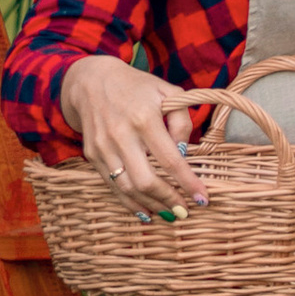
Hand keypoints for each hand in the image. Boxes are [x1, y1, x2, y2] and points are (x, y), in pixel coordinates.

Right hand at [57, 54, 210, 208]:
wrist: (91, 81)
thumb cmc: (137, 88)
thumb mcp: (168, 92)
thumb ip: (182, 121)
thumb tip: (183, 153)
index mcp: (145, 118)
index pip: (171, 160)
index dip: (188, 183)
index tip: (202, 199)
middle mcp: (122, 134)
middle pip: (146, 180)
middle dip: (168, 200)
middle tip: (184, 212)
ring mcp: (104, 146)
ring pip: (127, 187)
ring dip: (150, 205)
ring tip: (168, 214)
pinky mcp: (93, 154)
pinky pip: (112, 185)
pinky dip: (129, 202)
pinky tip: (145, 210)